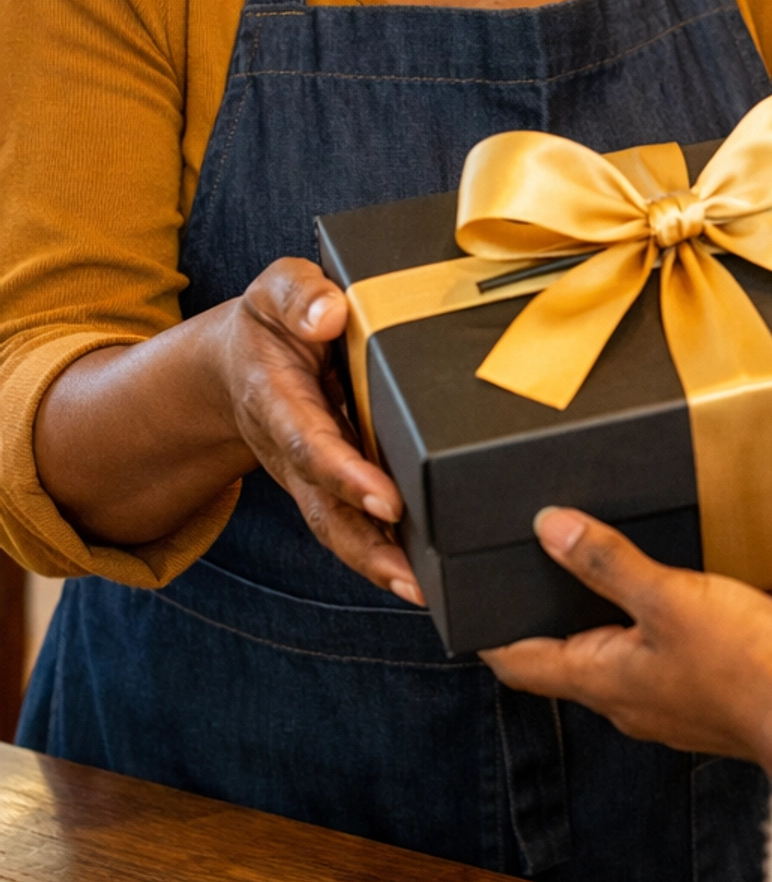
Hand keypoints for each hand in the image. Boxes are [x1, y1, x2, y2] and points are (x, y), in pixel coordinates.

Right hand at [209, 258, 424, 602]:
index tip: (387, 502)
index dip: (345, 476)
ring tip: (425, 590)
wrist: (236, 363)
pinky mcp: (329, 485)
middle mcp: (291, 449)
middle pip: (324, 508)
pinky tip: (424, 575)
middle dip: (366, 545)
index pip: (310, 444)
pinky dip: (383, 554)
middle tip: (412, 576)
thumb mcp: (273, 291)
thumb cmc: (269, 324)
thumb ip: (297, 295)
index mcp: (277, 399)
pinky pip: (353, 524)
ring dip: (378, 564)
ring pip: (339, 528)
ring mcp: (308, 476)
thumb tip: (330, 313)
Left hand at [481, 511, 771, 774]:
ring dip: (666, 593)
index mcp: (609, 680)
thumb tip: (548, 528)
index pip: (525, 664)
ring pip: (665, 632)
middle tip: (564, 550)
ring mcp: (693, 689)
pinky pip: (735, 626)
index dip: (495, 633)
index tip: (474, 602)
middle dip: (579, 601)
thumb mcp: (668, 599)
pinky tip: (762, 550)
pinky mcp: (744, 679)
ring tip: (662, 538)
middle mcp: (642, 694)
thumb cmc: (743, 670)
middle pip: (592, 646)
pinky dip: (743, 591)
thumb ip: (608, 563)